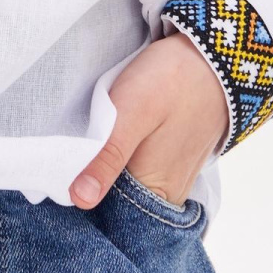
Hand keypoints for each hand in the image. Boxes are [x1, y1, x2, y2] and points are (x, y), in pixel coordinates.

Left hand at [70, 31, 229, 208]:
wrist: (212, 56)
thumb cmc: (171, 81)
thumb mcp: (131, 113)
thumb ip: (106, 158)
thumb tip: (80, 200)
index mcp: (157, 192)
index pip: (106, 216)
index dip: (80, 197)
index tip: (61, 178)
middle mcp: (169, 197)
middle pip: (118, 206)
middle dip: (94, 186)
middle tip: (75, 155)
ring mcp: (175, 181)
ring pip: (129, 190)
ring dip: (108, 175)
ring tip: (94, 148)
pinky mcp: (175, 164)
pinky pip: (142, 177)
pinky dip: (124, 166)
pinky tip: (114, 146)